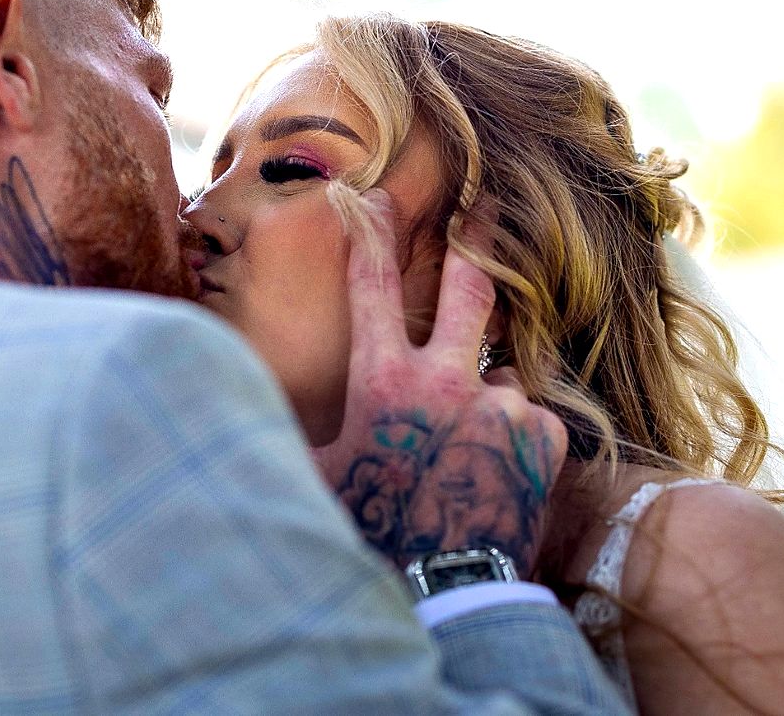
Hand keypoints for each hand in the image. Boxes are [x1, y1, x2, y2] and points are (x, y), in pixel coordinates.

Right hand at [310, 189, 567, 577]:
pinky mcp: (543, 438)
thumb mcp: (317, 477)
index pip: (372, 286)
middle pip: (467, 289)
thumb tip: (240, 414)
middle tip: (486, 204)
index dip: (372, 232)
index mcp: (383, 381)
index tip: (376, 195)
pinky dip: (513, 435)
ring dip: (483, 396)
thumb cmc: (370, 531)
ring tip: (464, 453)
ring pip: (497, 373)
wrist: (444, 588)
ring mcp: (501, 406)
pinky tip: (492, 472)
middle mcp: (447, 380)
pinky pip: (528, 419)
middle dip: (475, 239)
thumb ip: (295, 432)